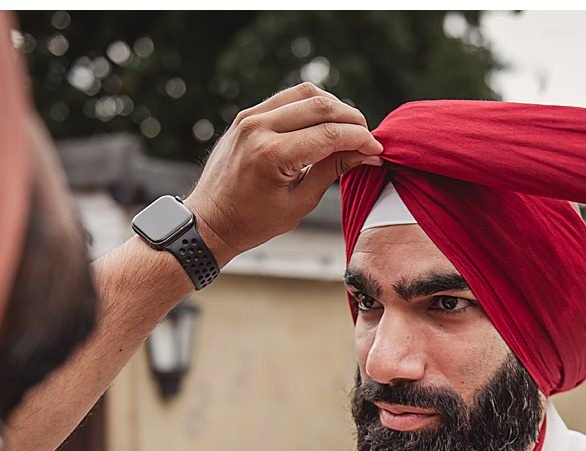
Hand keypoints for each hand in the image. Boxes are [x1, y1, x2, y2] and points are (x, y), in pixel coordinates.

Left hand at [182, 83, 382, 266]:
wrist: (209, 220)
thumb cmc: (254, 221)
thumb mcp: (300, 202)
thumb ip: (333, 171)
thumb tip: (367, 153)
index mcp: (272, 155)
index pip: (330, 134)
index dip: (360, 140)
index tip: (376, 150)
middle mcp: (258, 128)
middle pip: (320, 106)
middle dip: (351, 119)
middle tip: (367, 138)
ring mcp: (249, 117)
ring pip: (305, 93)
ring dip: (333, 106)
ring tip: (348, 129)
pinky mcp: (246, 115)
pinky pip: (286, 98)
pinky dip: (310, 106)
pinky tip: (324, 123)